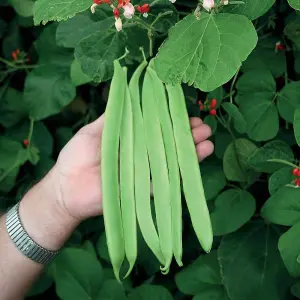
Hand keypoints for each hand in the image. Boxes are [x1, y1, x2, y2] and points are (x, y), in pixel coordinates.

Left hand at [51, 115, 213, 221]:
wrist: (66, 188)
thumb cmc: (76, 157)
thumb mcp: (94, 131)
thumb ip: (113, 116)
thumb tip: (127, 92)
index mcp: (131, 139)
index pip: (156, 126)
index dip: (170, 118)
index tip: (185, 110)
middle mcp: (141, 154)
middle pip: (168, 142)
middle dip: (186, 133)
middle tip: (203, 126)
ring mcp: (144, 172)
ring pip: (172, 159)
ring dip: (191, 149)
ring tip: (207, 139)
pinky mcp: (144, 190)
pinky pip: (166, 180)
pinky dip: (183, 171)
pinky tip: (199, 157)